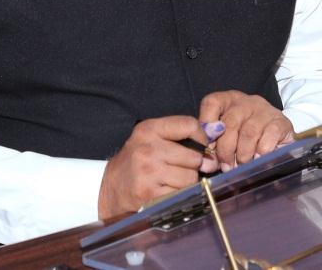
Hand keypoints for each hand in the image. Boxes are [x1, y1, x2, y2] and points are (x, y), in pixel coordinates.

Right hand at [97, 116, 215, 218]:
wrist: (108, 189)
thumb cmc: (136, 162)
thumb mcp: (152, 139)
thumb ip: (181, 139)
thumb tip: (212, 155)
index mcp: (149, 130)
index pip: (190, 125)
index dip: (202, 137)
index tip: (201, 147)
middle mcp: (148, 149)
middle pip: (194, 156)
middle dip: (193, 165)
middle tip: (181, 169)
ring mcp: (149, 173)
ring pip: (190, 178)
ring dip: (187, 182)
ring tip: (171, 181)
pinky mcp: (150, 195)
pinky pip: (181, 194)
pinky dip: (178, 195)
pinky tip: (166, 192)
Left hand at [199, 91, 293, 170]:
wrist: (278, 138)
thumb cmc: (244, 139)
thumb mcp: (226, 138)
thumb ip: (214, 146)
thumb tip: (206, 162)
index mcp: (228, 100)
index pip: (212, 103)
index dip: (207, 125)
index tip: (209, 146)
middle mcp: (246, 101)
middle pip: (230, 123)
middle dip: (225, 149)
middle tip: (227, 166)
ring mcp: (265, 110)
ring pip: (249, 133)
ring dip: (243, 155)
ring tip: (242, 164)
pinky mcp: (281, 122)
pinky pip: (268, 138)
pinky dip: (261, 153)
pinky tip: (259, 158)